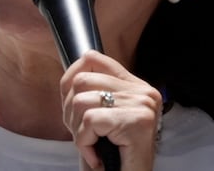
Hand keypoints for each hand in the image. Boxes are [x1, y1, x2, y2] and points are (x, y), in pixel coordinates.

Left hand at [60, 51, 162, 170]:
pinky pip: (91, 121)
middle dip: (70, 111)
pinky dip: (84, 142)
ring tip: (91, 146)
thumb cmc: (111, 154)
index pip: (93, 58)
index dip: (70, 80)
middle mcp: (143, 91)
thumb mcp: (101, 116)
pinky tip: (96, 155)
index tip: (70, 105)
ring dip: (77, 130)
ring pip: (82, 101)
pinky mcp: (137, 122)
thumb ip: (92, 92)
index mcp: (134, 86)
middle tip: (82, 134)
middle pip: (81, 80)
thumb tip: (70, 76)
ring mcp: (142, 105)